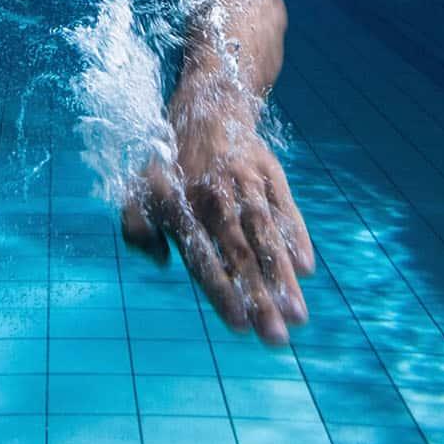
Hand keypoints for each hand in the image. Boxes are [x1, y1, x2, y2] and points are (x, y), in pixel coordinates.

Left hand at [120, 79, 315, 343]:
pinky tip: (307, 266)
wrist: (209, 104)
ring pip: (266, 235)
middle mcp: (215, 197)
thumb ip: (136, 230)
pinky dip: (296, 236)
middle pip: (240, 254)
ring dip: (283, 277)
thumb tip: (163, 263)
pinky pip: (285, 207)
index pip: (203, 258)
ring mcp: (246, 184)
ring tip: (298, 314)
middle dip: (260, 298)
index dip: (221, 291)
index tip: (239, 327)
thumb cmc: (170, 162)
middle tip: (276, 338)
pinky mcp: (270, 173)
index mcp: (181, 206)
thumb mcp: (138, 189)